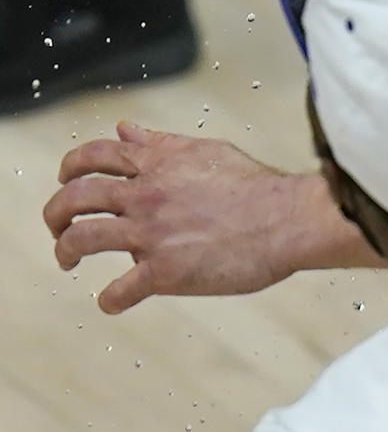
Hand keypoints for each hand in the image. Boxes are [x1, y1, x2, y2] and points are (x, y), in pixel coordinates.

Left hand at [43, 122, 378, 312]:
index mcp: (157, 163)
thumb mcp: (206, 151)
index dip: (70, 167)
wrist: (287, 220)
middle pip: (76, 197)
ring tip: (67, 260)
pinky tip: (111, 302)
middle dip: (55, 213)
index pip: (95, 155)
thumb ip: (162, 143)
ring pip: (82, 239)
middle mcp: (147, 194)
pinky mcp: (165, 272)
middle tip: (57, 226)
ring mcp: (152, 233)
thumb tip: (126, 129)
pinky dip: (108, 301)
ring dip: (65, 251)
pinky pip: (118, 291)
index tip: (65, 181)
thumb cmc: (255, 186)